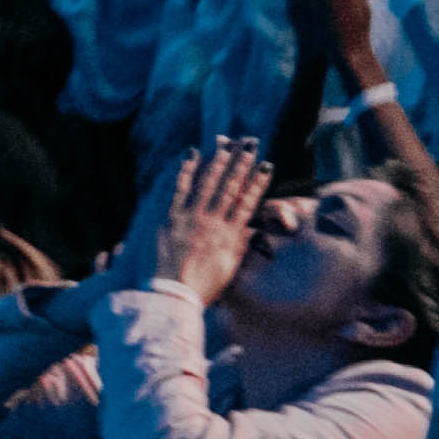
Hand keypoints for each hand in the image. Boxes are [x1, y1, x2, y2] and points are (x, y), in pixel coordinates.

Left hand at [130, 137, 269, 306]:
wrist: (174, 296)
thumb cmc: (203, 287)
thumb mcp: (230, 268)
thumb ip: (240, 245)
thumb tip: (250, 227)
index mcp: (231, 236)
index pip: (248, 202)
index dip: (258, 182)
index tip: (267, 165)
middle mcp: (214, 224)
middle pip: (231, 187)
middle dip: (242, 164)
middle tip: (251, 143)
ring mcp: (192, 219)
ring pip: (208, 184)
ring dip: (218, 161)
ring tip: (227, 142)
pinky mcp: (171, 218)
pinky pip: (180, 189)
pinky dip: (187, 170)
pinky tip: (192, 154)